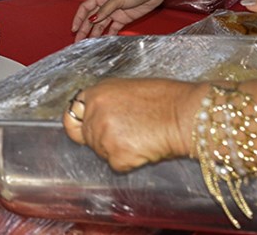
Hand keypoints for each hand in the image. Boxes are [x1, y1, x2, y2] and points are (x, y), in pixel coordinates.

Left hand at [62, 78, 197, 171]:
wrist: (184, 114)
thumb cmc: (165, 99)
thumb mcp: (127, 90)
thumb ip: (107, 102)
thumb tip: (99, 115)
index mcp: (96, 93)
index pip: (72, 115)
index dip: (79, 124)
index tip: (83, 130)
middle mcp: (95, 113)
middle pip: (89, 138)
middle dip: (105, 140)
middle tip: (130, 133)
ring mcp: (103, 135)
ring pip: (102, 153)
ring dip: (118, 151)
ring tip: (141, 137)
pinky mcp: (116, 155)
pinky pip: (118, 165)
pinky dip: (130, 162)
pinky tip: (145, 147)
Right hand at [71, 0, 166, 39]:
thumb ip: (105, 10)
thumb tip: (93, 19)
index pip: (86, 8)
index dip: (79, 18)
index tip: (74, 29)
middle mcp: (106, 4)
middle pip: (92, 18)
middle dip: (84, 29)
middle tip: (78, 40)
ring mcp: (115, 12)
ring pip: (101, 24)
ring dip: (95, 33)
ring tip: (89, 43)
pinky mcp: (124, 18)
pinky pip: (113, 27)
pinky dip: (108, 33)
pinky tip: (103, 40)